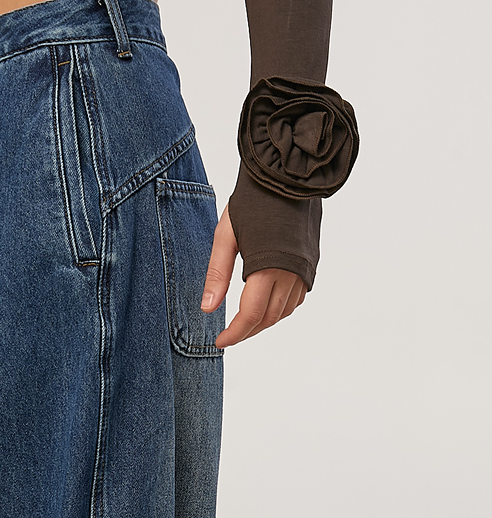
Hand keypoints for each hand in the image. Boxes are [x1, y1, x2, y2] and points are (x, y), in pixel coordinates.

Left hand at [201, 204, 305, 349]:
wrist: (288, 176)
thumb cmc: (253, 201)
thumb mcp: (226, 236)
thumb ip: (216, 274)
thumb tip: (207, 308)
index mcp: (267, 267)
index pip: (250, 315)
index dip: (235, 334)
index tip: (220, 342)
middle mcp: (290, 272)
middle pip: (268, 318)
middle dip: (247, 332)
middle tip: (228, 335)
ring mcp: (304, 269)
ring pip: (284, 312)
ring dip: (264, 322)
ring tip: (244, 323)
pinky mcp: (311, 263)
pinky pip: (297, 299)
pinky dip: (280, 309)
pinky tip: (266, 304)